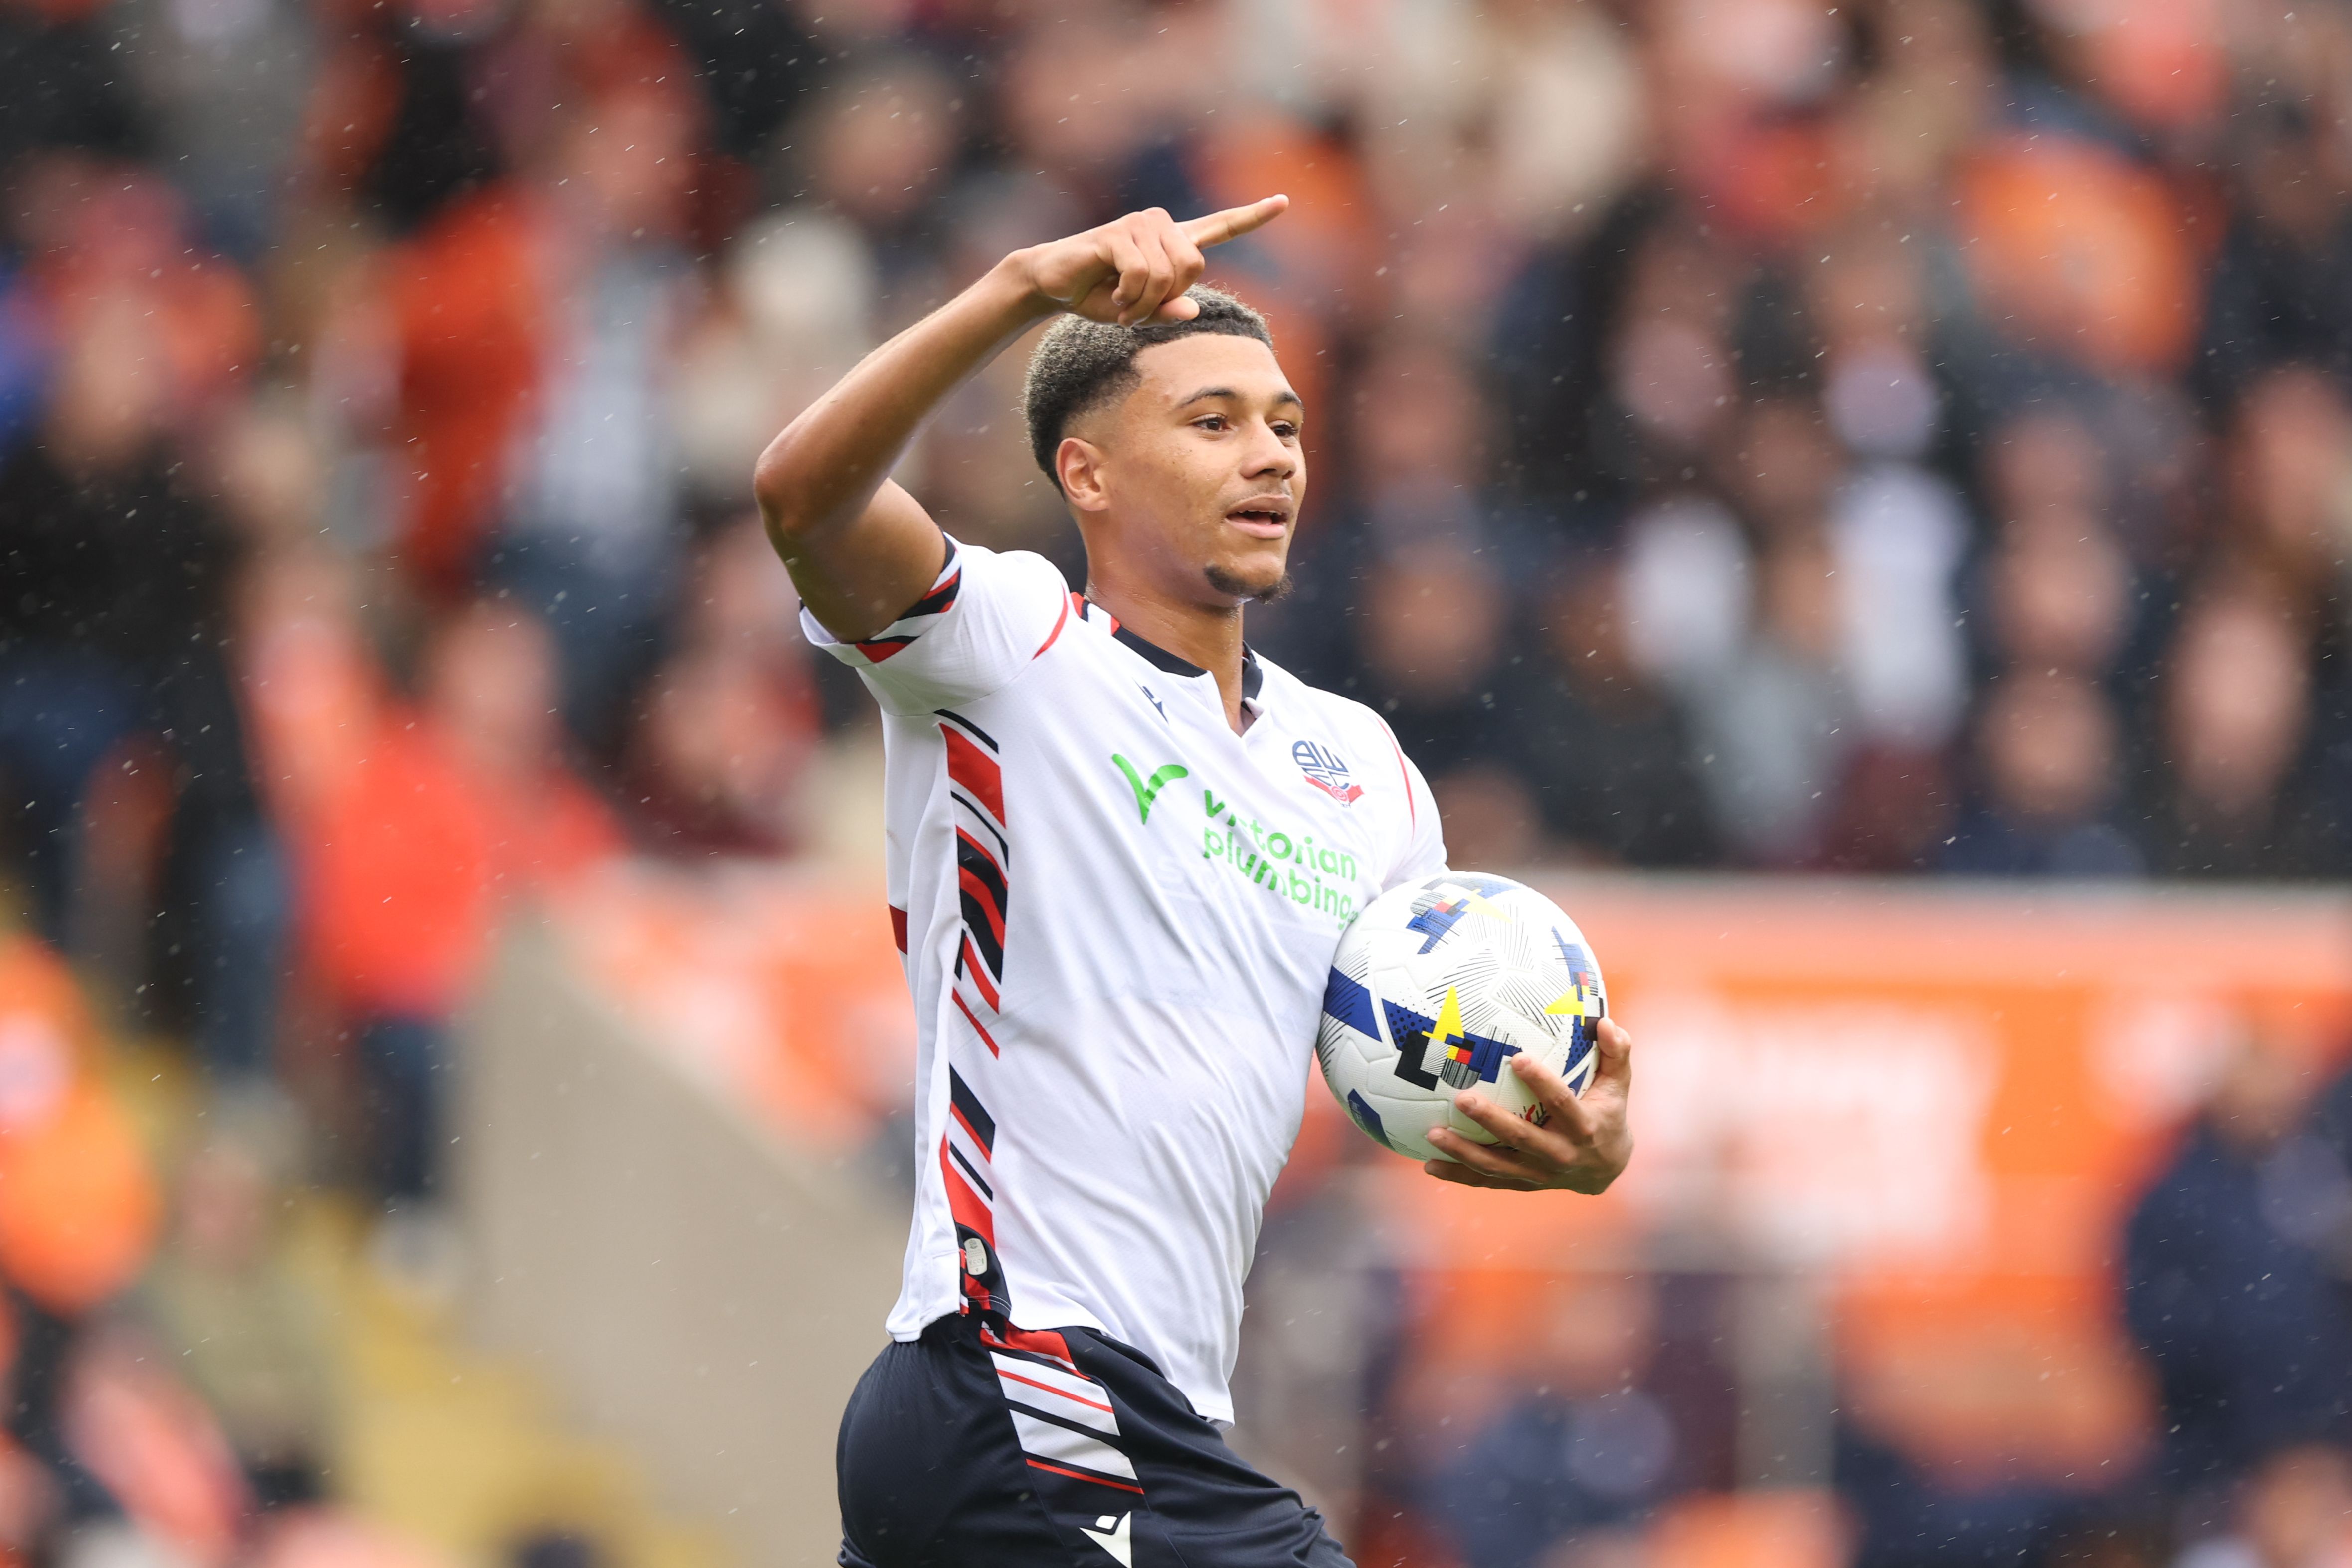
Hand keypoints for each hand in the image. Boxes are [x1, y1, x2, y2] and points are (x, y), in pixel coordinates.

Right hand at [1014, 196, 1288, 326]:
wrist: (1053, 283)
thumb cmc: (1098, 295)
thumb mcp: (1139, 312)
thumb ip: (1168, 311)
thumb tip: (1193, 311)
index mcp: (1173, 240)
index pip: (1220, 226)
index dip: (1252, 217)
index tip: (1283, 202)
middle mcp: (1161, 224)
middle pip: (1194, 267)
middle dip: (1167, 298)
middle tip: (1138, 310)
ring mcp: (1139, 224)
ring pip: (1167, 275)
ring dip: (1142, 304)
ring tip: (1122, 305)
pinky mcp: (1117, 233)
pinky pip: (1141, 274)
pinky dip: (1128, 298)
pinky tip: (1112, 296)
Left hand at [1424, 1017, 1633, 1192]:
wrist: (1606, 1169)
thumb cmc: (1608, 1114)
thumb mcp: (1619, 1086)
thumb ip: (1616, 1053)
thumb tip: (1605, 1022)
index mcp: (1584, 1128)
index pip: (1562, 1103)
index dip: (1542, 1083)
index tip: (1518, 1058)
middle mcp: (1560, 1155)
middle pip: (1522, 1138)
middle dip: (1491, 1120)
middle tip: (1461, 1099)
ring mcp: (1538, 1174)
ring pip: (1498, 1165)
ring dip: (1464, 1152)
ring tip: (1433, 1134)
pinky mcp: (1521, 1183)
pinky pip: (1487, 1181)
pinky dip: (1459, 1175)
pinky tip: (1428, 1165)